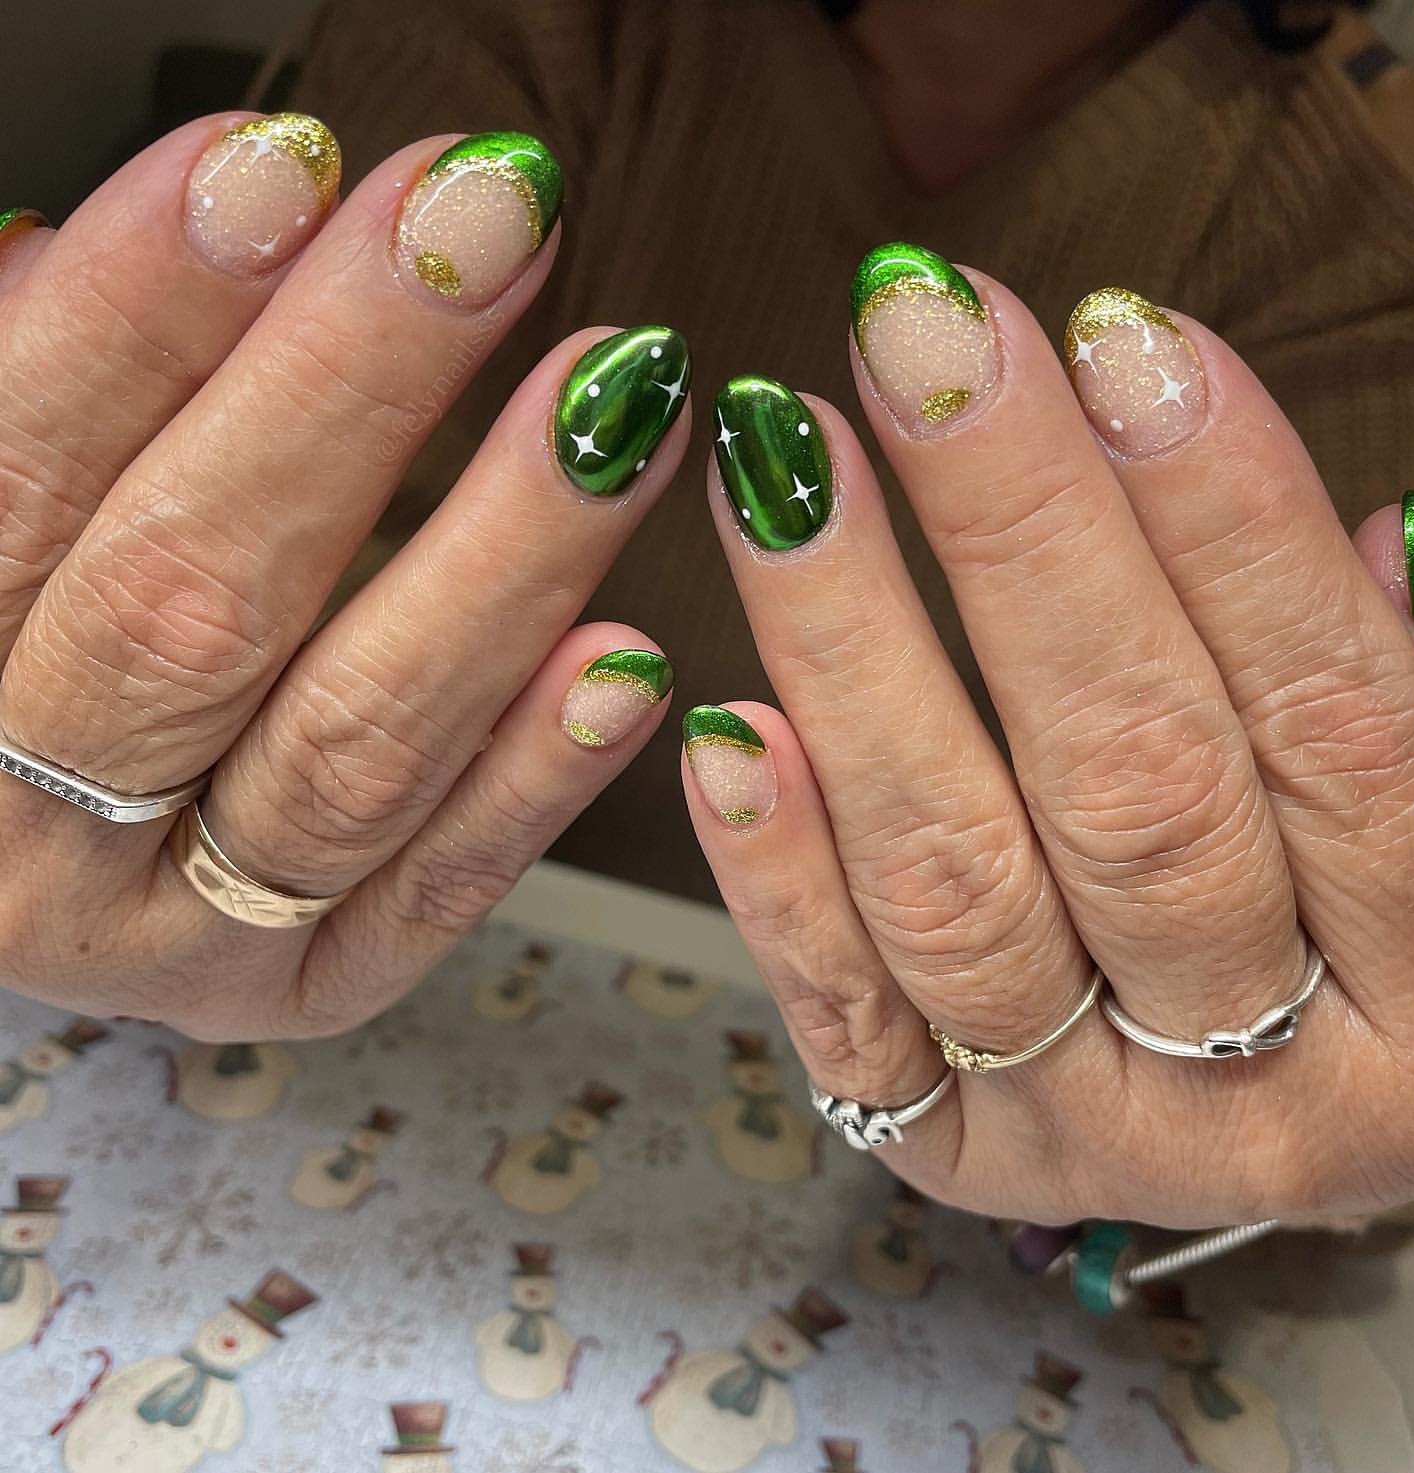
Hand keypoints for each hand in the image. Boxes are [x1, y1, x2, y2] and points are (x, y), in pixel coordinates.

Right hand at [0, 113, 688, 1037]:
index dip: (144, 319)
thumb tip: (189, 226)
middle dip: (349, 396)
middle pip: (198, 607)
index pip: (23, 476)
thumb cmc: (26, 635)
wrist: (31, 846)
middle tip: (491, 227)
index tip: (287, 167)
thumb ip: (53, 394)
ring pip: (349, 752)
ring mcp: (181, 934)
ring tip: (616, 413)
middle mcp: (27, 842)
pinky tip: (630, 662)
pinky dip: (534, 777)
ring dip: (499, 567)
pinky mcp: (315, 982)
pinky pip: (436, 885)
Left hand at [682, 246, 1413, 1226]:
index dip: (1233, 525)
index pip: (1343, 727)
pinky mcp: (950, 1153)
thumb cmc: (1381, 908)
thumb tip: (1377, 534)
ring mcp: (1092, 1137)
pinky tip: (723, 728)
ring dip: (857, 660)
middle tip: (908, 332)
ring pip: (962, 891)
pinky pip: (852, 1022)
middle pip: (1135, 790)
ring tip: (776, 470)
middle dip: (1018, 540)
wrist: (1302, 1099)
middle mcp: (1276, 1097)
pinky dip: (781, 878)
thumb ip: (1408, 682)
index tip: (1116, 335)